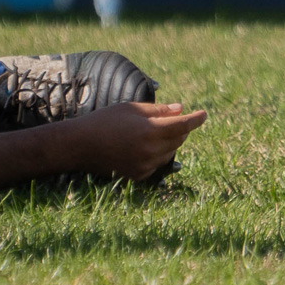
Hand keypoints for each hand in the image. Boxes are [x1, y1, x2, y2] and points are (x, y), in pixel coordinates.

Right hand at [72, 102, 207, 182]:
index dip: (196, 119)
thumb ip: (159, 110)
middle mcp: (150, 150)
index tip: (204, 114)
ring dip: (169, 142)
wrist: (80, 145)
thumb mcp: (133, 109)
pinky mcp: (137, 175)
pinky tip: (144, 146)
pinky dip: (158, 154)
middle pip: (178, 139)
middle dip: (180, 128)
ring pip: (169, 153)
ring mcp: (144, 165)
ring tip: (153, 132)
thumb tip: (180, 109)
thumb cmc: (105, 121)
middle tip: (172, 119)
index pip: (183, 125)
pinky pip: (157, 164)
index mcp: (151, 131)